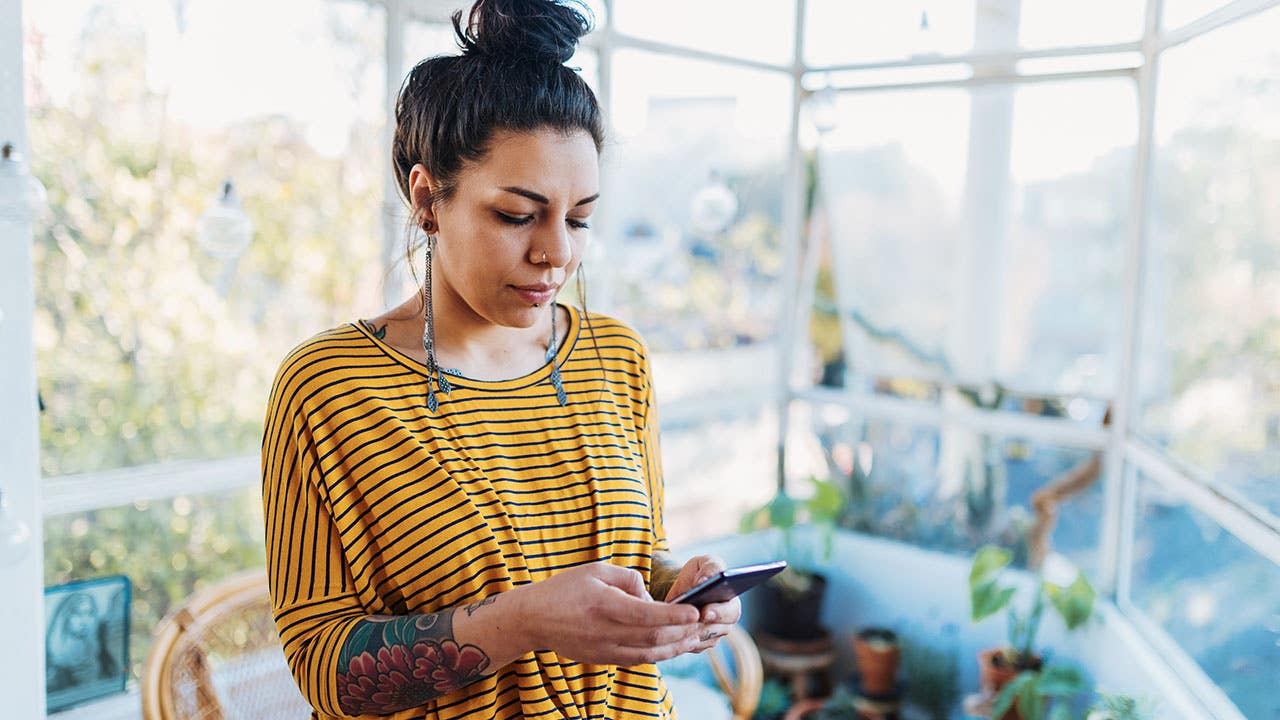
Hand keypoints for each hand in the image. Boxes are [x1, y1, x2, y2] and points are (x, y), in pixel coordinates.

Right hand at [515, 562, 702, 665]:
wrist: (533, 618)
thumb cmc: (565, 589)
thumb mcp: (595, 569)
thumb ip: (628, 579)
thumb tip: (651, 596)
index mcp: (603, 604)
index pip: (646, 614)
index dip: (674, 614)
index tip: (695, 611)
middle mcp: (605, 631)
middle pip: (653, 637)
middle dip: (682, 632)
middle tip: (704, 624)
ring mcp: (603, 649)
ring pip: (649, 654)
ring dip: (676, 647)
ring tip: (696, 637)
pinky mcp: (602, 659)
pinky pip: (637, 660)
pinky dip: (659, 655)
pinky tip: (673, 647)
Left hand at [662, 555, 741, 653]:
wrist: (682, 588)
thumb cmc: (698, 572)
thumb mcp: (705, 563)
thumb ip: (710, 567)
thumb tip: (705, 580)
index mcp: (732, 602)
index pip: (731, 612)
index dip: (719, 613)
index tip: (705, 612)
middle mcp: (725, 623)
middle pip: (716, 631)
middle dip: (700, 626)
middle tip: (685, 622)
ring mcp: (712, 636)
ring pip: (700, 640)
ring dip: (687, 632)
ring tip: (672, 624)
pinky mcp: (697, 645)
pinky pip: (688, 646)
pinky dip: (678, 639)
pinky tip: (667, 630)